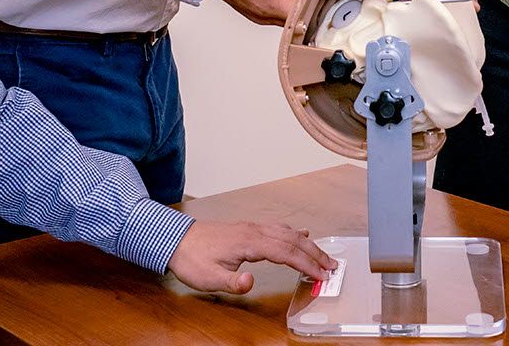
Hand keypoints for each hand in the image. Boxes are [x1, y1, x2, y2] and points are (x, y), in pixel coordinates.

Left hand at [167, 218, 335, 293]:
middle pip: (293, 240)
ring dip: (308, 244)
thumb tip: (251, 282)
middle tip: (332, 267)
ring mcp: (253, 227)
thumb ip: (232, 282)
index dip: (306, 264)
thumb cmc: (192, 259)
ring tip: (323, 256)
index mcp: (249, 242)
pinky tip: (301, 235)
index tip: (322, 275)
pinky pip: (278, 228)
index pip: (286, 253)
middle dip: (315, 254)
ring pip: (288, 233)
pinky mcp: (248, 228)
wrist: (175, 240)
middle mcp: (255, 231)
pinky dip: (294, 233)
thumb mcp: (208, 278)